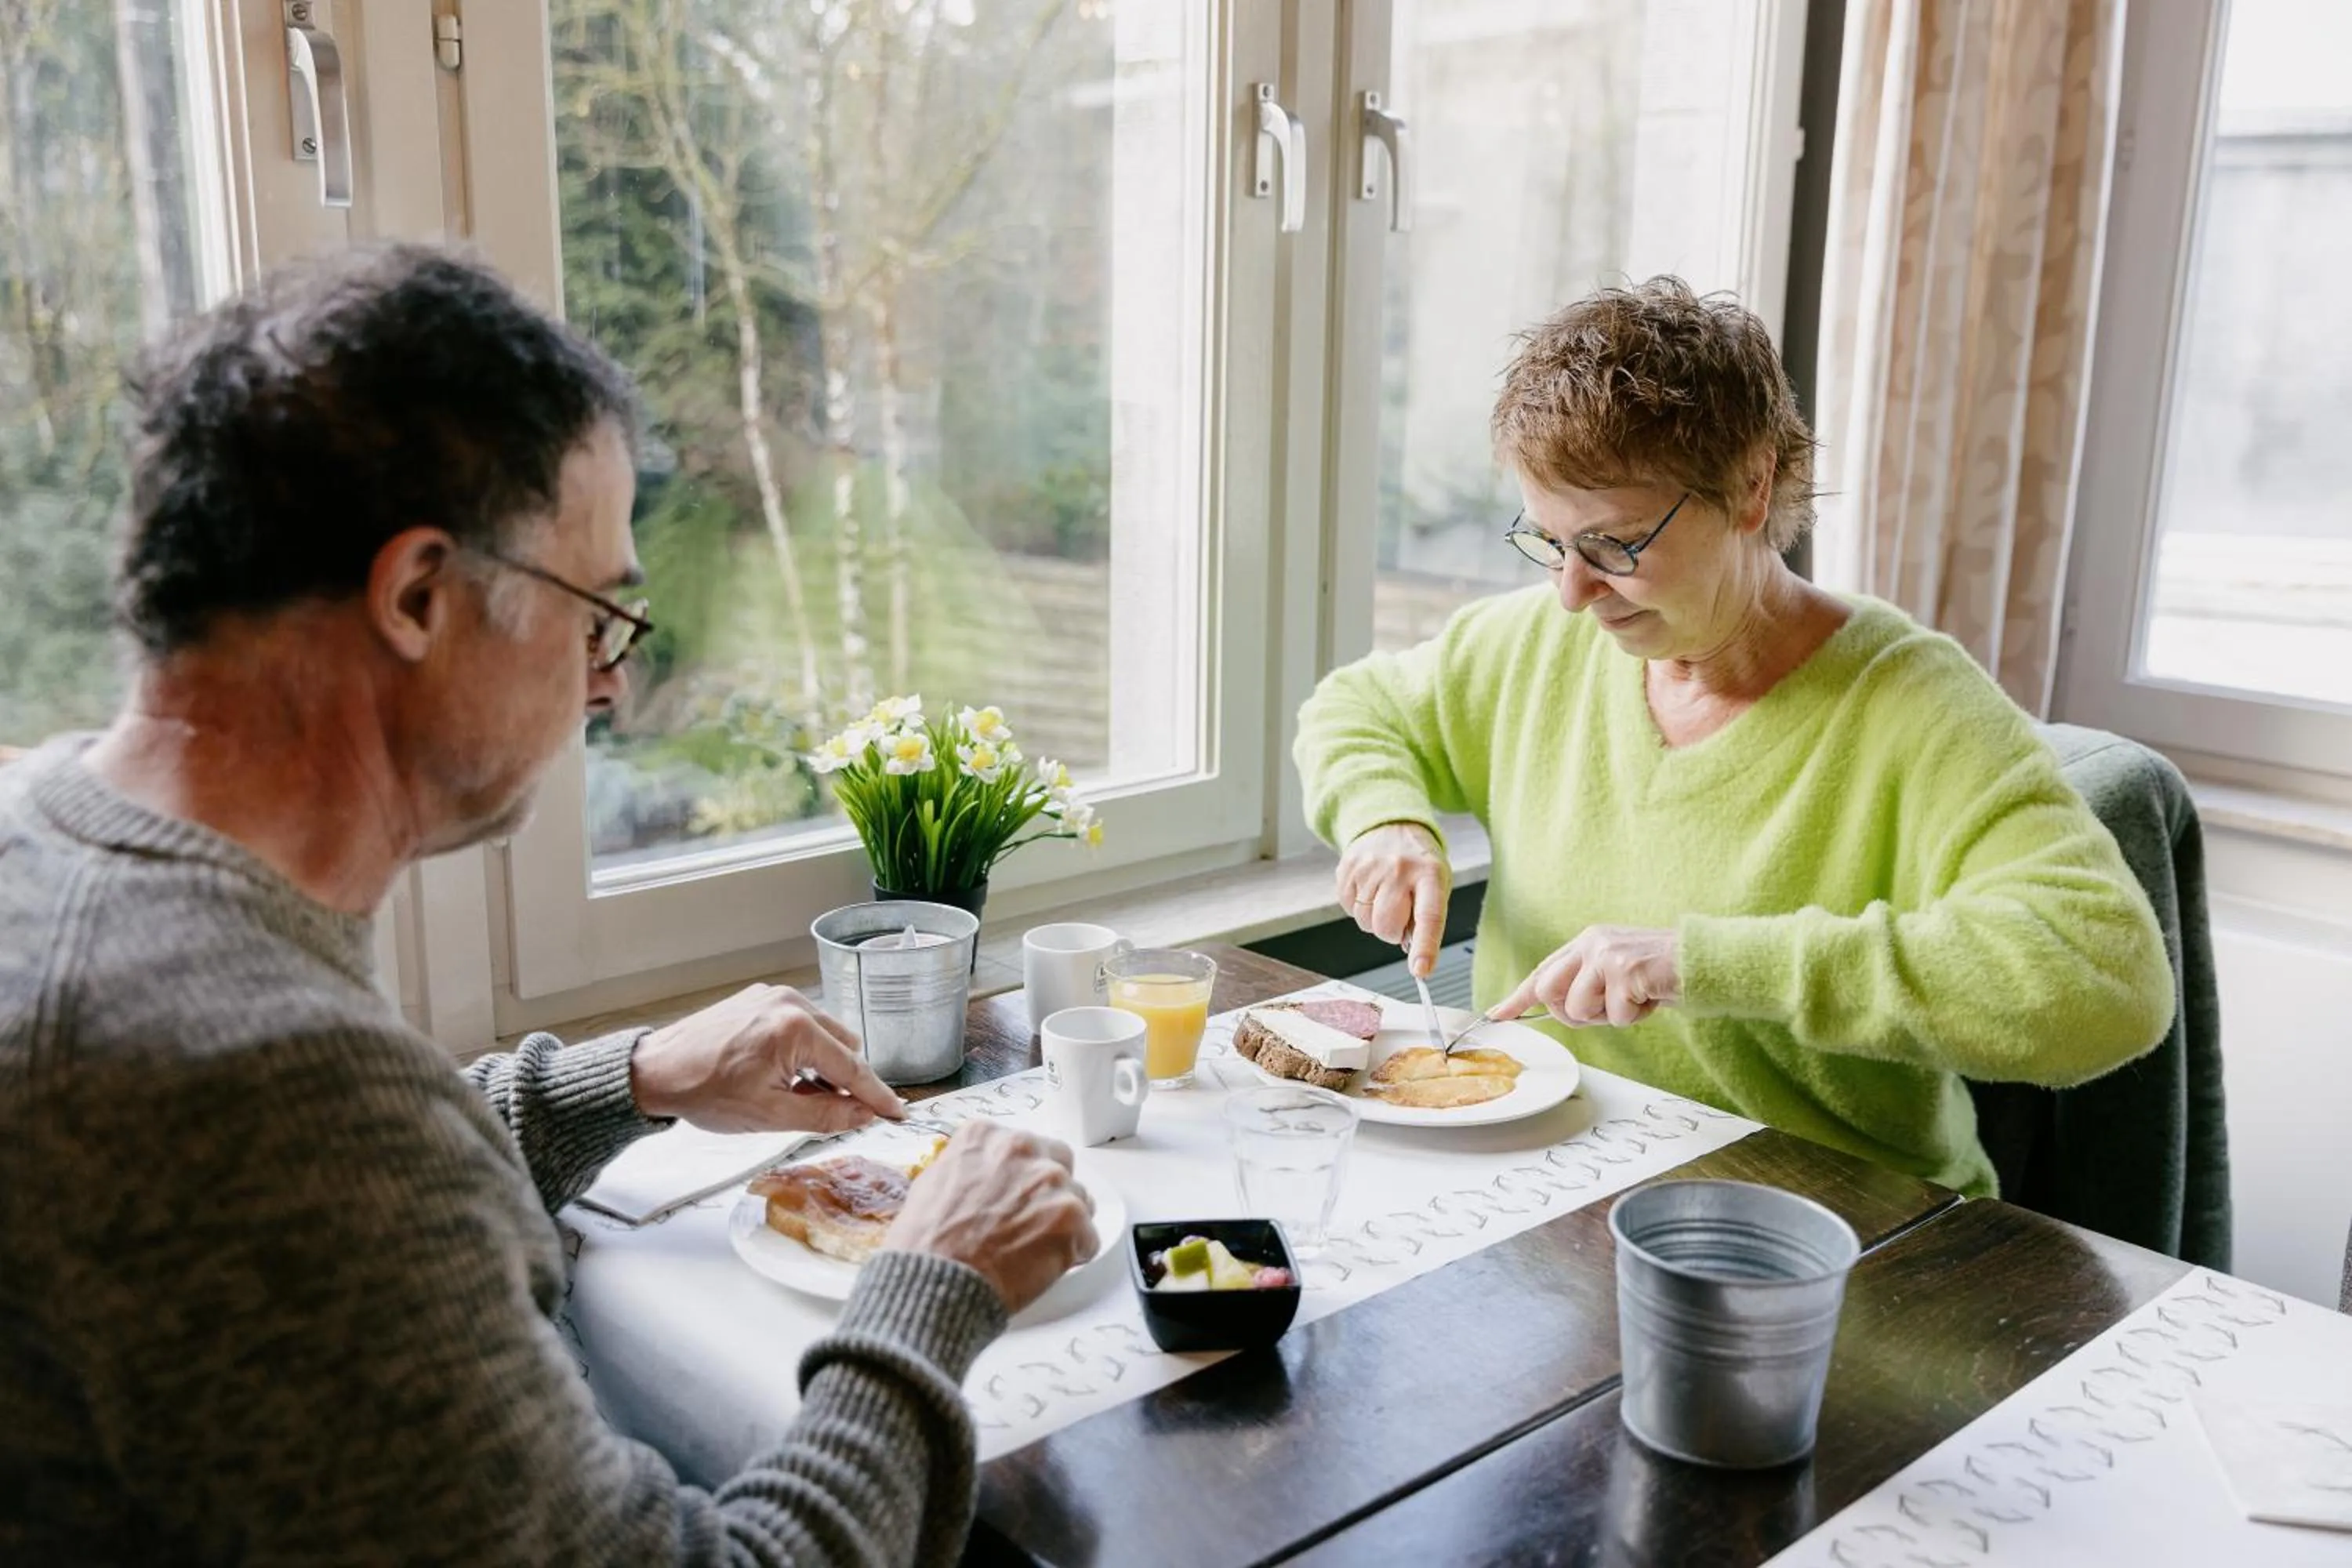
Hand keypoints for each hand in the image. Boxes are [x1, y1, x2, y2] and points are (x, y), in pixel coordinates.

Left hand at [629, 983, 904, 1134]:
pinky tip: (779, 1072)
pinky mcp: (760, 997)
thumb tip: (862, 1115)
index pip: (852, 1068)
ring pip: (824, 1032)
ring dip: (822, 1063)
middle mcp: (791, 1002)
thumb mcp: (770, 1116)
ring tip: (794, 1092)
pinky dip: (801, 1048)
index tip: (898, 1111)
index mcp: (796, 1030)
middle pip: (844, 1045)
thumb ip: (825, 1115)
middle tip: (829, 1111)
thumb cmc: (705, 1092)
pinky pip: (800, 1022)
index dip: (878, 1095)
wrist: (655, 1071)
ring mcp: (774, 996)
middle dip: (844, 1079)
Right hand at [883, 1120, 1098, 1313]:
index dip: (1020, 1177)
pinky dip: (1074, 1255)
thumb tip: (984, 1178)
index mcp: (985, 1135)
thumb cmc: (925, 1245)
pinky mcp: (1071, 1218)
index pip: (1023, 1146)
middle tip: (1031, 1221)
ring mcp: (1050, 1182)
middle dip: (1049, 1191)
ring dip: (1063, 1223)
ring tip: (1034, 1251)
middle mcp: (1021, 1148)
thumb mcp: (933, 1183)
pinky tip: (1044, 1269)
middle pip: (1058, 1162)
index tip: (1013, 1197)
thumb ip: (968, 1169)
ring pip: (1078, 1200)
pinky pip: (1088, 1238)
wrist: (935, 1281)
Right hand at [1336, 821, 1450, 977]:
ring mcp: (1370, 867)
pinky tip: (1368, 889)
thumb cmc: (1418, 863)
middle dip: (1391, 932)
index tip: (1421, 971)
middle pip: (1386, 925)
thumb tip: (1411, 952)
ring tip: (1383, 896)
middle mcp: (1399, 868)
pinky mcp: (1347, 868)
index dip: (1425, 947)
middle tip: (1398, 915)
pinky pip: (1347, 908)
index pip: (1429, 916)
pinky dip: (1357, 907)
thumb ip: (1425, 918)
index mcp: (1429, 874)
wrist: (1391, 825)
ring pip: (1364, 921)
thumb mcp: (1435, 884)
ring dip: (1374, 919)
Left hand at [1492, 926, 1679, 1028]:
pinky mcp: (1624, 971)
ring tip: (1633, 1000)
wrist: (1704, 961)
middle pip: (1548, 993)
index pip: (1543, 972)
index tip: (1498, 1014)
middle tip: (1603, 1012)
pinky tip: (1649, 999)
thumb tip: (1557, 1009)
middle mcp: (1592, 943)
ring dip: (1606, 1018)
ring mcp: (1607, 955)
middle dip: (1571, 1015)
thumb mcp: (1617, 971)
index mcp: (1588, 942)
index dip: (1518, 996)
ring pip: (1577, 1009)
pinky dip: (1633, 1018)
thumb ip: (1587, 983)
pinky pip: (1613, 1016)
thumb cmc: (1662, 973)